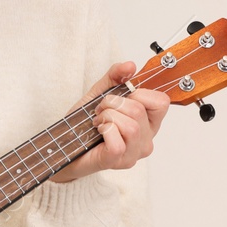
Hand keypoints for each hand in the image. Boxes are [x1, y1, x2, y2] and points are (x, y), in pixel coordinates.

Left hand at [51, 60, 168, 183]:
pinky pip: (118, 142)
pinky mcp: (118, 161)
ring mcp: (133, 153)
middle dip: (114, 103)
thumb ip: (116, 76)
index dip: (139, 93)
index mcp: (148, 122)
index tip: (120, 96)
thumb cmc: (85, 123)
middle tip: (101, 109)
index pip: (161, 101)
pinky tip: (98, 132)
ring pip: (131, 126)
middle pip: (140, 110)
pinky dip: (105, 131)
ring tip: (98, 121)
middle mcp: (146, 139)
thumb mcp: (101, 93)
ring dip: (108, 117)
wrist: (65, 145)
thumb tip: (130, 65)